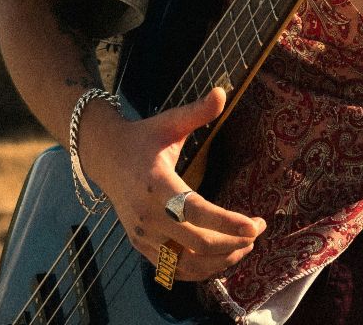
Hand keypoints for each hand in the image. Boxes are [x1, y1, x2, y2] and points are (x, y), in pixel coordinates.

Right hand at [81, 87, 266, 282]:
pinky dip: (202, 271)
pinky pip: (174, 271)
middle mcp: (147, 216)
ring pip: (187, 265)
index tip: (255, 225)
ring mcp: (142, 236)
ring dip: (221, 261)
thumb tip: (223, 91)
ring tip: (246, 246)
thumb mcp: (168, 122)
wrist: (104, 157)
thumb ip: (196, 112)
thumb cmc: (143, 139)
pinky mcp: (141, 247)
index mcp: (155, 184)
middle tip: (257, 231)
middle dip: (233, 242)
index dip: (227, 222)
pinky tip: (223, 258)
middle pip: (196, 243)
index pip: (195, 211)